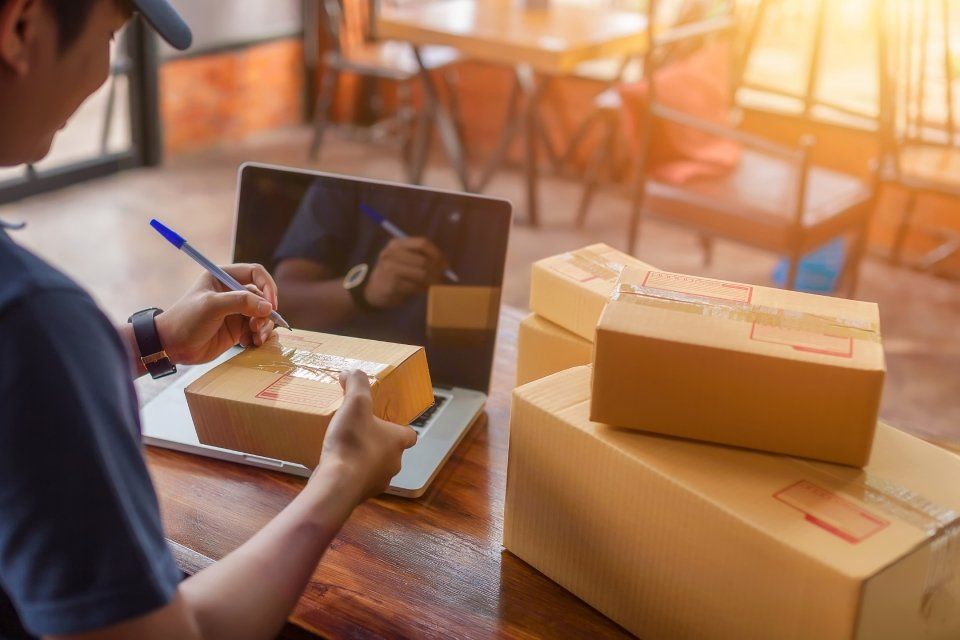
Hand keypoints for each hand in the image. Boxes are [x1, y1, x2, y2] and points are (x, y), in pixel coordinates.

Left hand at [156, 263, 279, 364]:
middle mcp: (232, 292)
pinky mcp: (237, 329)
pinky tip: (249, 344)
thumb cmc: (187, 320)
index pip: (255, 273)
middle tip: (257, 327)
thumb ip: (241, 302)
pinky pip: (257, 330)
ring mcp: (236, 311)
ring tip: (255, 338)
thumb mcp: (212, 306)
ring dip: (263, 327)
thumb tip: (268, 308)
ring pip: (263, 315)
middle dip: (265, 312)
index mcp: (223, 277)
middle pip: (262, 297)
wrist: (172, 346)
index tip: (271, 305)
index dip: (267, 287)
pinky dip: (258, 337)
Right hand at [314, 370, 417, 501]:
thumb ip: (357, 384)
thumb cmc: (353, 441)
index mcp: (398, 441)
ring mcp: (378, 482)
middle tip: (358, 431)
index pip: (409, 434)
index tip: (383, 422)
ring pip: (375, 467)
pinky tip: (336, 466)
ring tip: (344, 448)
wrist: (337, 484)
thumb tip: (351, 372)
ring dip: (364, 459)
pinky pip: (359, 481)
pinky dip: (351, 473)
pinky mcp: (361, 495)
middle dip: (377, 442)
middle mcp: (394, 463)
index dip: (398, 427)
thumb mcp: (355, 404)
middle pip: (391, 451)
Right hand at [363, 237, 446, 308]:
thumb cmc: (393, 274)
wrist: (372, 290)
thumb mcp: (402, 259)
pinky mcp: (392, 284)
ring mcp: (390, 269)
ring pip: (421, 274)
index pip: (422, 243)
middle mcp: (391, 254)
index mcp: (396, 244)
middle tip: (442, 278)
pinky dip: (423, 289)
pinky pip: (415, 287)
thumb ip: (419, 257)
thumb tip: (444, 263)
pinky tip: (424, 290)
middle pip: (423, 260)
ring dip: (432, 281)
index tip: (445, 264)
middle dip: (437, 271)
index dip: (437, 253)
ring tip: (434, 284)